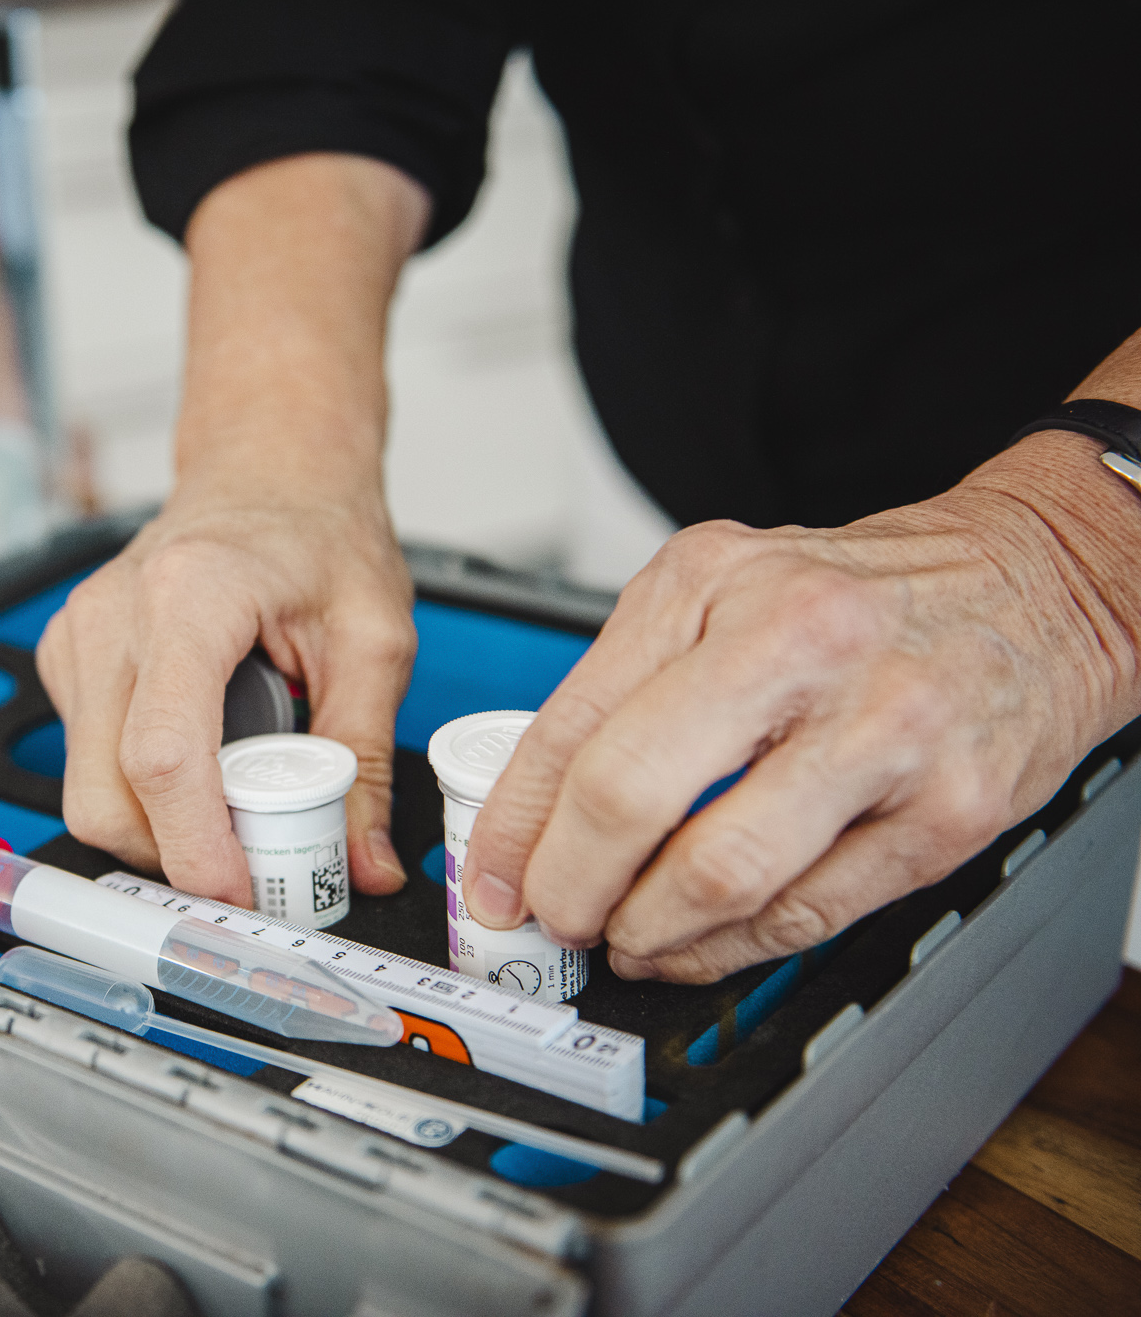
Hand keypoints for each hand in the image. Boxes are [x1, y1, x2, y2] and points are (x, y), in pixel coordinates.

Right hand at [37, 485, 415, 903]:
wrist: (266, 471)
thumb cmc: (316, 534)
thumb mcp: (374, 638)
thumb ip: (366, 757)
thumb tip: (362, 863)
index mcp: (190, 596)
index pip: (164, 754)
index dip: (196, 845)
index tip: (241, 890)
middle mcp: (114, 616)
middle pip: (106, 792)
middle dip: (174, 853)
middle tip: (249, 861)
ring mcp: (77, 636)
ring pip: (86, 790)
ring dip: (158, 827)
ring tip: (233, 797)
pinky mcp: (66, 659)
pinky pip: (86, 762)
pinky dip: (142, 790)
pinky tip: (201, 756)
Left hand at [467, 429, 1140, 982]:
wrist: (1038, 580)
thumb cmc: (863, 593)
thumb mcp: (721, 586)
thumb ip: (627, 683)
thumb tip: (537, 810)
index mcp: (715, 580)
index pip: (576, 723)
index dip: (514, 824)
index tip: (490, 879)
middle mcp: (798, 644)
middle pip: (631, 796)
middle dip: (568, 884)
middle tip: (552, 916)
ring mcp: (884, 729)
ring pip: (720, 872)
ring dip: (648, 931)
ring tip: (625, 936)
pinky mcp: (952, 810)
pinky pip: (811, 911)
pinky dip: (732, 947)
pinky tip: (700, 942)